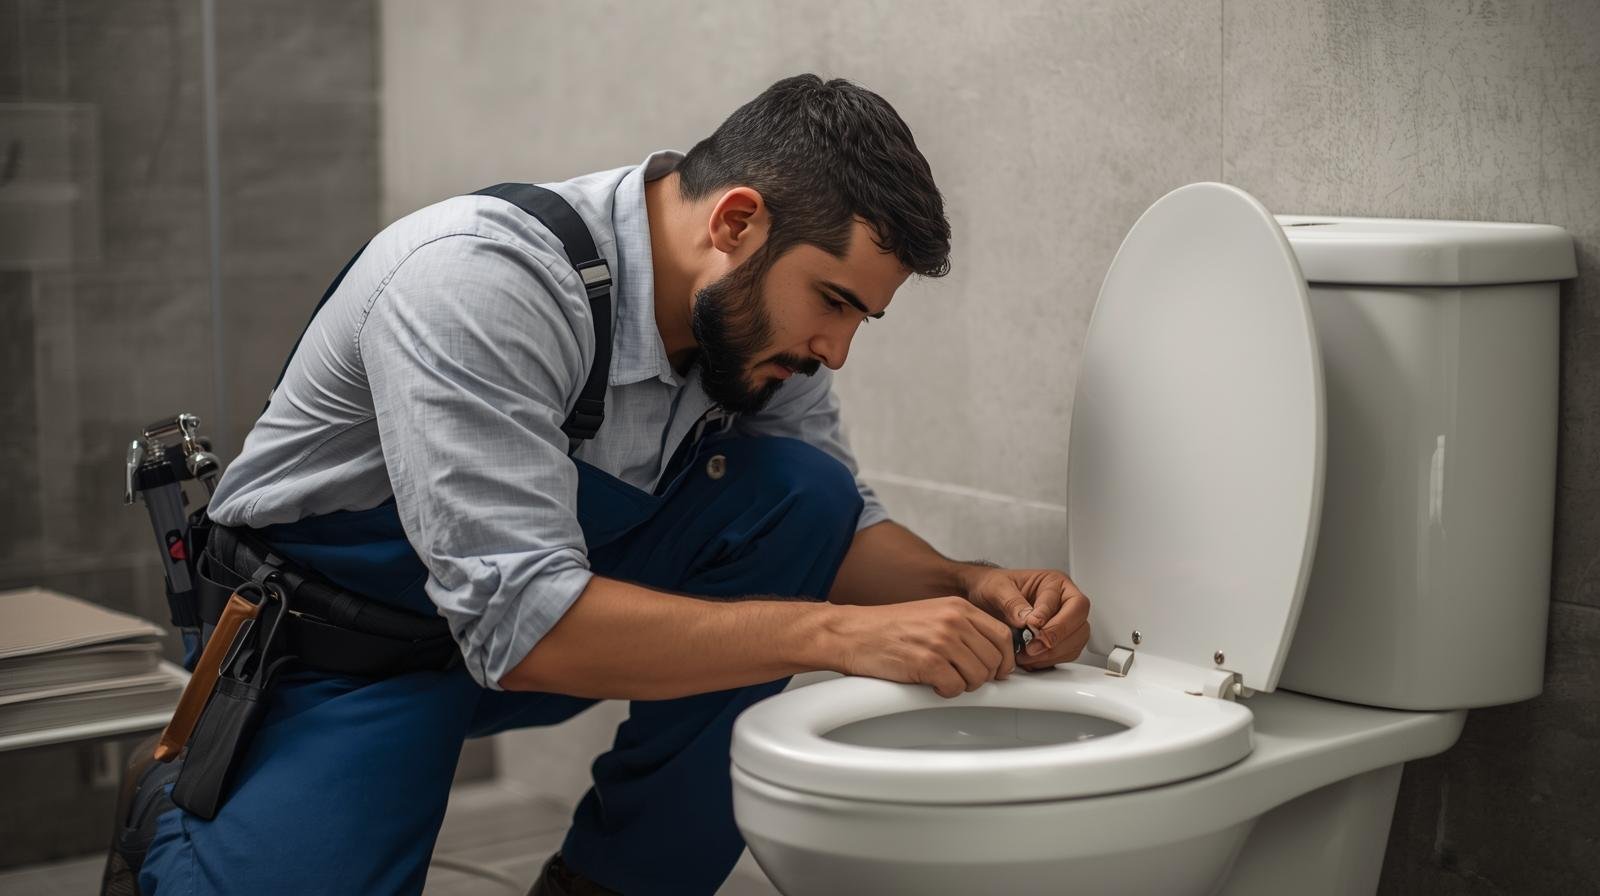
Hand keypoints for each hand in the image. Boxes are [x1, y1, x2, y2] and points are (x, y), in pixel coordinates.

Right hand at [823, 597, 1016, 697]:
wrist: (851, 633)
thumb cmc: (886, 628)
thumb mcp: (931, 614)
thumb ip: (962, 627)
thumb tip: (990, 653)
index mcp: (958, 607)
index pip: (1003, 635)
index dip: (1005, 659)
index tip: (999, 671)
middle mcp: (953, 621)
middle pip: (994, 660)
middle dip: (984, 677)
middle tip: (965, 679)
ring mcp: (941, 641)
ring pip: (978, 677)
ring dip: (964, 686)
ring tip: (943, 679)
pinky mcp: (927, 662)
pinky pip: (955, 688)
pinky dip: (946, 692)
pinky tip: (931, 683)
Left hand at [958, 566, 1090, 670]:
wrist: (983, 599)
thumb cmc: (993, 587)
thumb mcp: (997, 588)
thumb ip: (1012, 602)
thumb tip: (1027, 619)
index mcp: (1056, 583)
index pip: (1072, 603)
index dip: (1055, 619)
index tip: (1033, 627)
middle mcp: (1065, 602)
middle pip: (1080, 624)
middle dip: (1056, 639)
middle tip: (1032, 647)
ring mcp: (1064, 622)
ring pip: (1076, 642)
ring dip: (1052, 653)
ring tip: (1026, 655)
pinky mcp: (1058, 641)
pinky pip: (1065, 654)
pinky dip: (1049, 660)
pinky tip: (1030, 659)